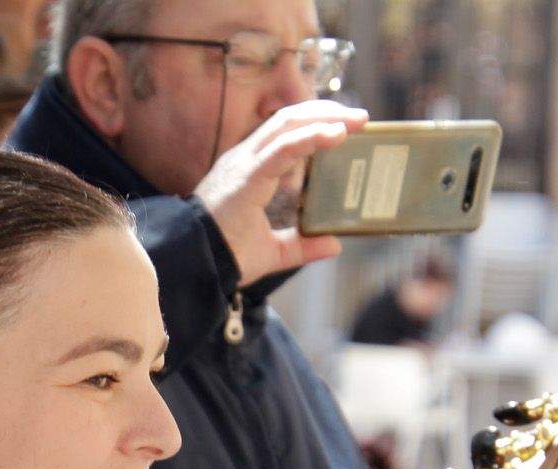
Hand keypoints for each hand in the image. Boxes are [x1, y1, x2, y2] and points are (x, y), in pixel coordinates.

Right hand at [192, 100, 366, 287]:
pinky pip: (282, 148)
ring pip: (286, 124)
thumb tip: (334, 244)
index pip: (284, 135)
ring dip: (324, 117)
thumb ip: (302, 245)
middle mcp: (245, 160)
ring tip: (356, 120)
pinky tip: (336, 134)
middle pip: (288, 120)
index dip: (314, 125)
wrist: (196, 266)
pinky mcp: (247, 176)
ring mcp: (244, 164)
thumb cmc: (224, 257)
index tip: (346, 126)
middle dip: (326, 112)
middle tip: (361, 117)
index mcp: (248, 172)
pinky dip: (311, 137)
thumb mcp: (273, 252)